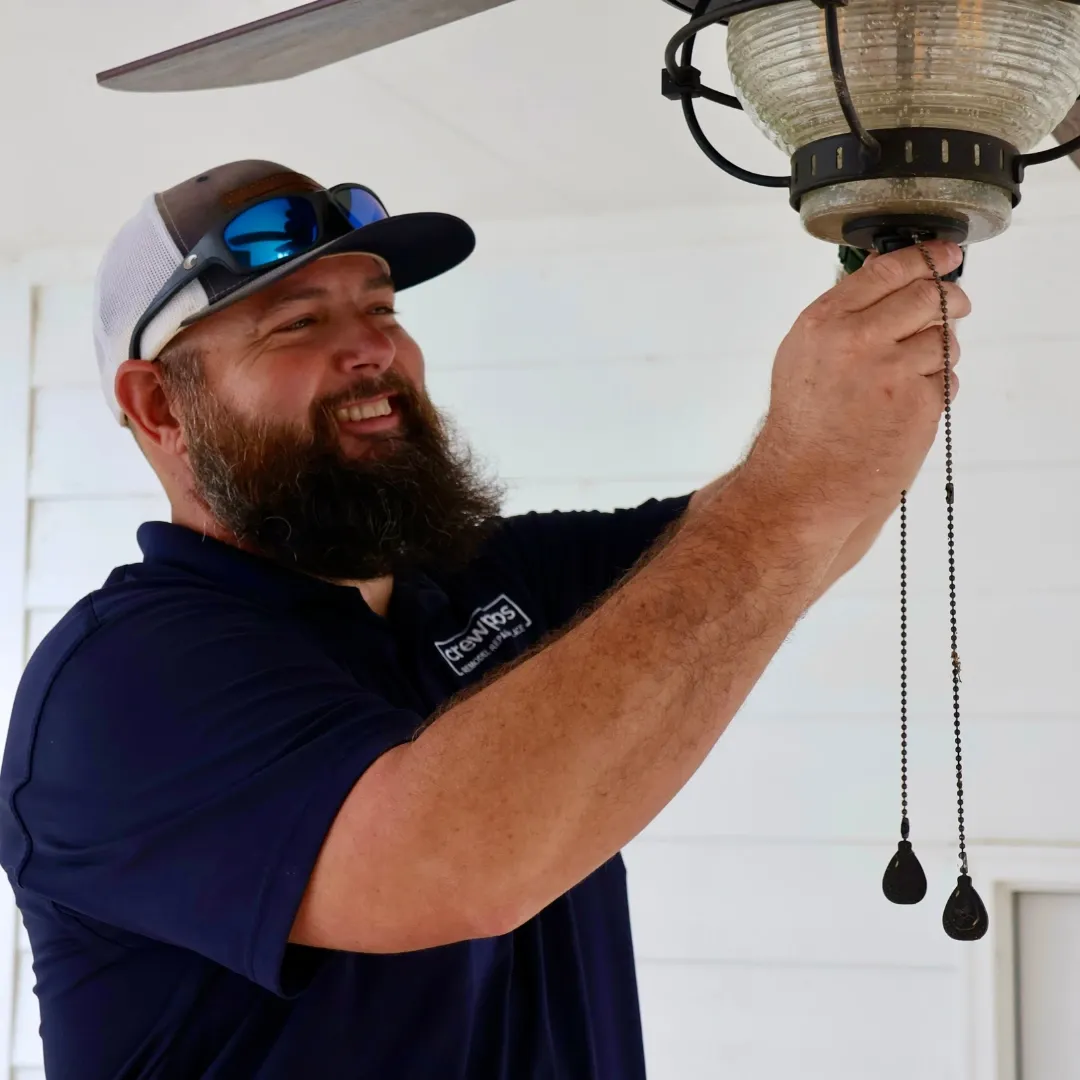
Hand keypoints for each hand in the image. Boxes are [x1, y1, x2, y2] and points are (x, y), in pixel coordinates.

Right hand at [748, 240, 970, 532]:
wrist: (804, 481)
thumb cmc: (802, 422)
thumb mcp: (802, 353)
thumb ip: (843, 314)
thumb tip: (886, 277)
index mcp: (824, 321)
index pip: (889, 269)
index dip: (926, 256)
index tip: (946, 253)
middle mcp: (859, 339)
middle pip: (928, 294)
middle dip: (949, 297)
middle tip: (954, 304)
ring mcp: (893, 371)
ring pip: (945, 337)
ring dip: (938, 351)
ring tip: (909, 377)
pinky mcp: (920, 404)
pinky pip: (948, 378)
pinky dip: (936, 388)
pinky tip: (906, 407)